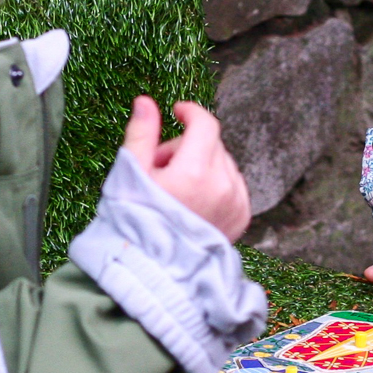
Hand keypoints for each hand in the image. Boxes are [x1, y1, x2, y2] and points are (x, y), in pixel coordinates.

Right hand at [123, 95, 250, 240]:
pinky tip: (194, 201)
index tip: (177, 112)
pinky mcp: (242, 218)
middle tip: (159, 168)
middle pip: (211, 144)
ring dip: (202, 165)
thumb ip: (142, 134)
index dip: (190, 112)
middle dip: (186, 146)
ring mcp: (236, 203)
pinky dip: (217, 184)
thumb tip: (146, 102)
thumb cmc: (136, 223)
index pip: (205, 124)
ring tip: (175, 189)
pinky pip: (234, 184)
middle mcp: (222, 185)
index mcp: (195, 171)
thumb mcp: (131, 175)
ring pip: (223, 163)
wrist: (153, 271)